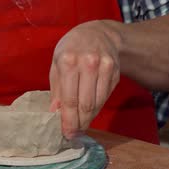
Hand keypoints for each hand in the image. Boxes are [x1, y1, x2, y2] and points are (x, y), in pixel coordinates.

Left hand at [50, 20, 121, 138]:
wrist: (99, 33)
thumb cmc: (72, 49)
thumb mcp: (57, 63)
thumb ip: (56, 89)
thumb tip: (54, 112)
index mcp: (68, 61)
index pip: (69, 99)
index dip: (68, 120)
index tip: (67, 133)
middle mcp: (88, 64)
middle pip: (85, 104)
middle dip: (79, 124)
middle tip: (73, 134)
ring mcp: (104, 68)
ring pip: (97, 103)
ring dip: (89, 119)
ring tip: (81, 126)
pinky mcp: (114, 72)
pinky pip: (105, 97)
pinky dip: (97, 108)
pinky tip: (90, 113)